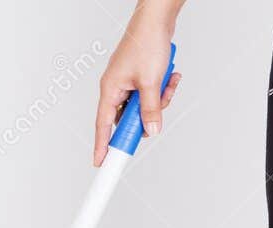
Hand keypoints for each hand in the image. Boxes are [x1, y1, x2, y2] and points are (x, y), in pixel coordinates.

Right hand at [95, 0, 184, 165]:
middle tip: (157, 109)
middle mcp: (116, 87)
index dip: (101, 146)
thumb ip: (150, 109)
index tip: (101, 163)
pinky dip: (162, 89)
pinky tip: (171, 77)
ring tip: (168, 83)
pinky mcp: (139, 77)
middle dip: (146, 115)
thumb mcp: (151, 81)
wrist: (157, 19)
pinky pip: (150, 94)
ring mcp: (128, 82)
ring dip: (159, 100)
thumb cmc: (146, 42)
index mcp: (110, 89)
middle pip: (127, 117)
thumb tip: (151, 130)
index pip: (102, 125)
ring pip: (142, 106)